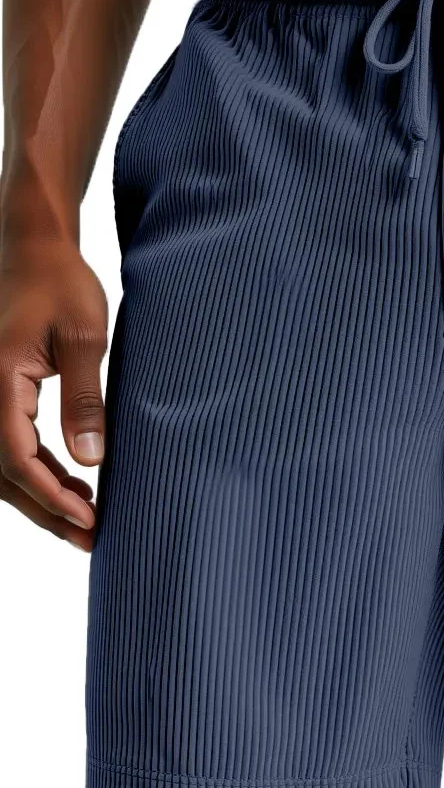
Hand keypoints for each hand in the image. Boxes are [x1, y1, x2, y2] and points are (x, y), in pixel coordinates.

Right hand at [0, 237, 107, 551]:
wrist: (34, 248)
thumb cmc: (61, 283)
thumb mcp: (84, 338)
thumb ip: (84, 400)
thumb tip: (89, 461)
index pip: (16, 456)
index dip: (50, 494)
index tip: (89, 518)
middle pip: (3, 473)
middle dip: (46, 509)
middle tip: (90, 538)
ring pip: (1, 465)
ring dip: (39, 496)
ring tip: (85, 520)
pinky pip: (7, 444)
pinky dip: (35, 471)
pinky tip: (69, 485)